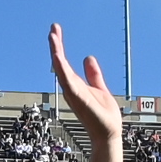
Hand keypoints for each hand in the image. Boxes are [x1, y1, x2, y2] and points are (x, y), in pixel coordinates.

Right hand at [49, 24, 121, 144]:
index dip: (60, 46)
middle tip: (53, 28)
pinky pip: (67, 80)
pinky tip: (57, 57)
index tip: (56, 31)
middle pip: (60, 63)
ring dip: (56, 53)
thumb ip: (93, 74)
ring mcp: (73, 92)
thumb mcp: (99, 87)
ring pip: (61, 69)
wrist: (108, 133)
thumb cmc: (103, 116)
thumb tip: (88, 58)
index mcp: (76, 84)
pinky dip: (61, 69)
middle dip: (56, 45)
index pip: (64, 62)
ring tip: (52, 37)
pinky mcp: (77, 97)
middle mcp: (71, 87)